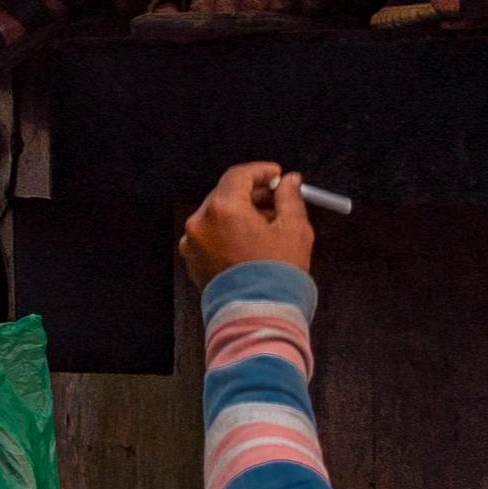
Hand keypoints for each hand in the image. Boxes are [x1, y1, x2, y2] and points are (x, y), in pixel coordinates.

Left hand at [177, 161, 318, 286]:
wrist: (258, 316)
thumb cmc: (278, 273)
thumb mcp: (294, 229)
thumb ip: (290, 198)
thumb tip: (290, 181)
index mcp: (223, 208)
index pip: (238, 175)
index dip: (261, 172)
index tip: (278, 176)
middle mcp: (200, 222)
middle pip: (225, 194)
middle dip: (252, 193)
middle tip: (277, 198)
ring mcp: (193, 243)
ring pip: (218, 215)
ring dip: (241, 213)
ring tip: (269, 224)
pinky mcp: (193, 261)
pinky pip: (211, 235)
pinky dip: (228, 232)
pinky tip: (251, 242)